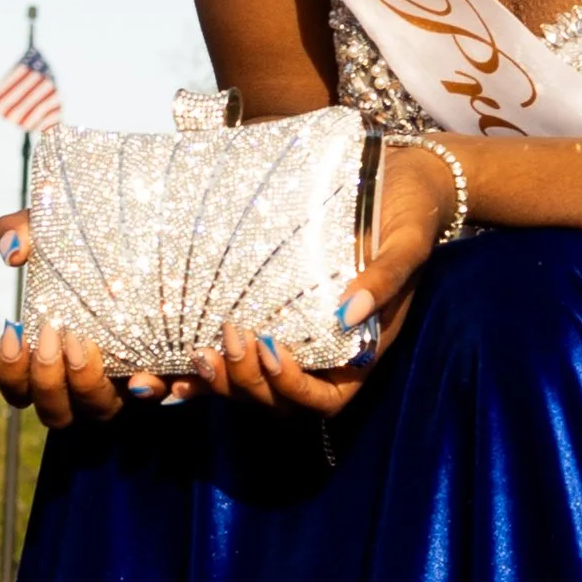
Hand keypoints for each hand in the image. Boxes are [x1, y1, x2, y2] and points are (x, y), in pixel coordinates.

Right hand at [0, 211, 199, 421]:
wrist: (156, 237)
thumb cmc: (92, 243)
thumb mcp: (55, 230)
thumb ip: (24, 231)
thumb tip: (13, 251)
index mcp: (52, 358)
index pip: (19, 388)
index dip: (10, 371)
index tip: (14, 330)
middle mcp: (84, 381)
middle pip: (55, 412)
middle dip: (48, 379)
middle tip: (54, 332)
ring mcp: (124, 385)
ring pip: (98, 412)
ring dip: (87, 384)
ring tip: (87, 343)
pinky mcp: (164, 377)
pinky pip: (156, 399)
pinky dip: (147, 390)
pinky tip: (145, 371)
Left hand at [185, 142, 458, 418]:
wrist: (397, 179)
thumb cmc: (408, 211)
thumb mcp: (408, 240)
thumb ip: (385, 278)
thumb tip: (348, 313)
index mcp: (360, 349)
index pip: (326, 399)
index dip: (295, 388)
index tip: (272, 350)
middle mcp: (324, 354)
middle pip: (281, 402)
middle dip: (249, 383)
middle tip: (229, 337)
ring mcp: (293, 339)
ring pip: (253, 387)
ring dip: (222, 383)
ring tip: (196, 355)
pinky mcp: (266, 317)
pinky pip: (234, 358)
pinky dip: (203, 375)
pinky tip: (172, 374)